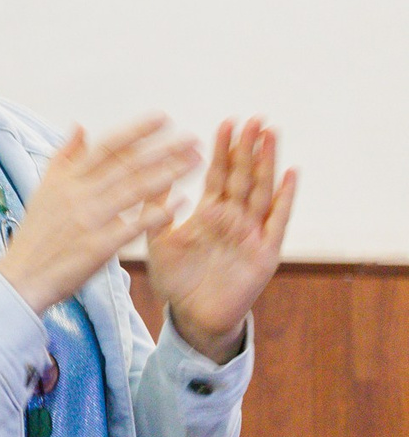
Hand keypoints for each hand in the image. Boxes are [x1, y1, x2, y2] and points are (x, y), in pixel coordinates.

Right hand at [0, 117, 200, 312]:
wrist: (23, 276)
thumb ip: (64, 157)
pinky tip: (181, 204)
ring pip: (134, 190)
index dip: (136, 131)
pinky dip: (158, 214)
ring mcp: (89, 220)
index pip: (106, 147)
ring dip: (168, 174)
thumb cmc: (36, 234)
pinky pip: (133, 226)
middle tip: (193, 139)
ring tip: (195, 163)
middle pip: (127, 166)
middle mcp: (78, 195)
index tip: (163, 118)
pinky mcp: (98, 246)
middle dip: (163, 150)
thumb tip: (79, 126)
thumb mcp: (44, 189)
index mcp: (66, 179)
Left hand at [145, 119, 294, 363]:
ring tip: (271, 136)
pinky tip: (291, 175)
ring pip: (262, 191)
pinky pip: (277, 221)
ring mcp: (251, 233)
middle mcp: (234, 218)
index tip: (226, 123)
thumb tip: (146, 174)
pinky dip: (285, 198)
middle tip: (253, 119)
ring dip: (267, 163)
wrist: (192, 316)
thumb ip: (155, 209)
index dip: (223, 150)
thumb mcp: (159, 239)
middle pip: (244, 177)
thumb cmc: (176, 279)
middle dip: (248, 148)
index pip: (218, 174)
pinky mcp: (264, 252)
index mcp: (209, 212)